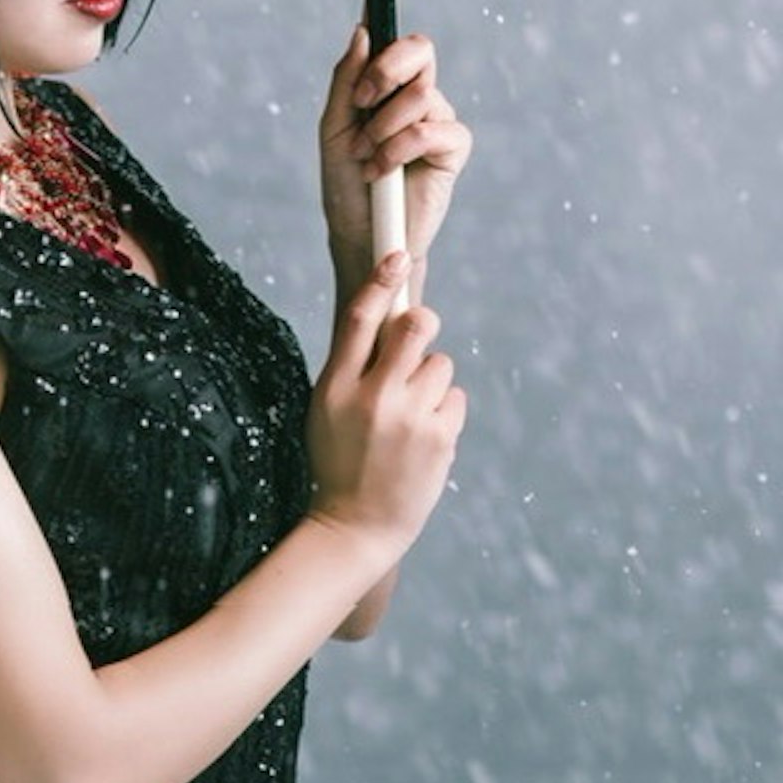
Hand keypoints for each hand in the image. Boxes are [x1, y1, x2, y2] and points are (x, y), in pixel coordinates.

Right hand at [304, 253, 466, 568]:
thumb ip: (353, 366)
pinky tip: (424, 437)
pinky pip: (455, 398)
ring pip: (440, 364)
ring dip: (430, 380)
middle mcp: (373, 399)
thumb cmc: (339, 460)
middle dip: (423, 321)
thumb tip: (390, 317)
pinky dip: (444, 411)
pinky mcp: (439, 440)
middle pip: (414, 327)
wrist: (355, 528)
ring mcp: (409, 420)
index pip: (361, 318)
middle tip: (420, 331)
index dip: (382, 280)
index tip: (398, 254)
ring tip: (410, 415)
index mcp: (335, 387)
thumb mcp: (327, 408)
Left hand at [319, 27, 471, 293]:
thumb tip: (364, 31)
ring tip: (366, 157)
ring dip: (383, 128)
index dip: (389, 2)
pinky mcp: (452, 148)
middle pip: (418, 48)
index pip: (390, 35)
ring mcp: (436, 118)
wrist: (360, 233)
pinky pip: (432, 129)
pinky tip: (383, 170)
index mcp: (384, 83)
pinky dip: (399, 149)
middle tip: (362, 101)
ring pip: (420, 94)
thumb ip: (347, 80)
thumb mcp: (334, 127)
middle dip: (386, 70)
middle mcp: (414, 93)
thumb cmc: (345, 182)